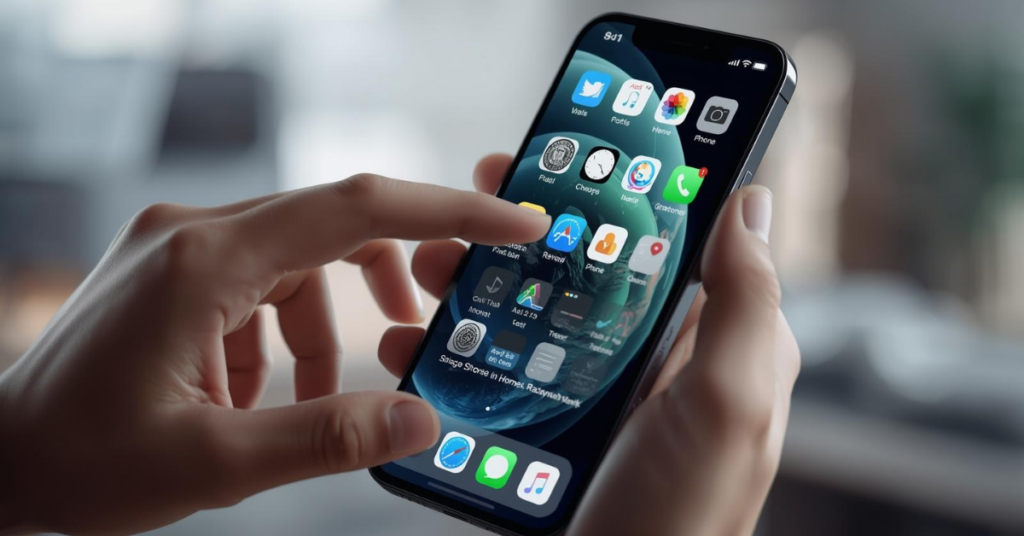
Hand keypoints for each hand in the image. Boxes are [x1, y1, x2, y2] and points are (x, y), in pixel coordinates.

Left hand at [0, 172, 549, 534]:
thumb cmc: (81, 462)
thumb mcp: (213, 463)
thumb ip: (326, 438)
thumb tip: (421, 421)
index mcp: (206, 261)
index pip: (354, 209)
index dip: (445, 213)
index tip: (511, 223)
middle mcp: (194, 233)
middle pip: (332, 228)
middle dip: (385, 282)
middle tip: (415, 333)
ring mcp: (181, 246)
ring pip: (299, 263)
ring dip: (323, 330)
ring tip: (302, 407)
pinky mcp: (175, 269)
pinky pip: (260, 284)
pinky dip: (281, 337)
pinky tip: (254, 397)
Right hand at [379, 154, 799, 535]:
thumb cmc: (686, 515)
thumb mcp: (733, 404)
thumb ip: (747, 303)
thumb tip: (748, 201)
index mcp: (706, 342)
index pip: (660, 241)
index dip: (609, 194)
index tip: (552, 159)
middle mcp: (651, 361)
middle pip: (581, 270)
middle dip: (521, 236)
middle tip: (467, 212)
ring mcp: (596, 396)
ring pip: (531, 316)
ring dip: (475, 286)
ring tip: (427, 273)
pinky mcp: (549, 431)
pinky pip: (501, 374)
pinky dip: (456, 353)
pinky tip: (419, 346)